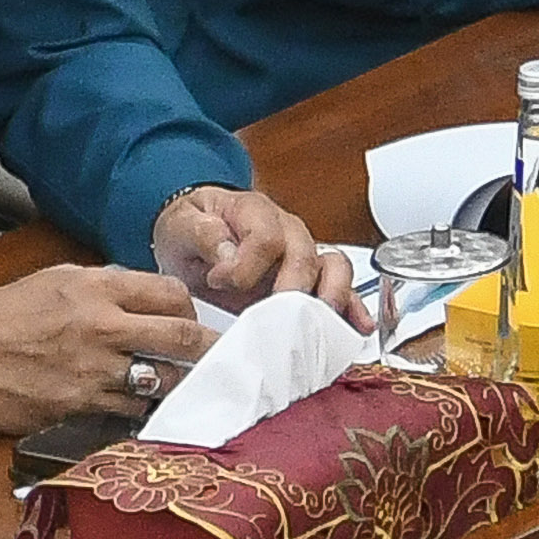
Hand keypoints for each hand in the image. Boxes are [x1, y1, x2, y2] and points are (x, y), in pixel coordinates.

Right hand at [0, 263, 211, 432]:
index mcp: (96, 290)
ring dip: (178, 384)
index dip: (190, 308)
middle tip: (221, 356)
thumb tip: (145, 299)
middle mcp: (102, 330)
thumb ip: (105, 286)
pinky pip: (129, 412)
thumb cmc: (0, 315)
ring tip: (185, 385)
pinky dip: (142, 410)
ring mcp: (93, 374)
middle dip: (210, 349)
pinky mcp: (79, 408)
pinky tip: (143, 406)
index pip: (172, 295)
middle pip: (183, 340)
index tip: (192, 318)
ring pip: (163, 382)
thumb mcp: (54, 280)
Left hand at [150, 183, 361, 327]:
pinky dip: (351, 308)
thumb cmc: (191, 229)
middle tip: (276, 314)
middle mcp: (287, 231)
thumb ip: (202, 234)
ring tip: (323, 321)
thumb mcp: (181, 224)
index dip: (244, 265)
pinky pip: (340, 289)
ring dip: (331, 296)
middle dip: (293, 289)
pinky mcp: (308, 280)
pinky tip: (356, 325)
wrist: (194, 236)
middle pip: (304, 257)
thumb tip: (227, 254)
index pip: (265, 238)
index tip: (218, 281)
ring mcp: (302, 255)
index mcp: (255, 212)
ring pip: (333, 269)